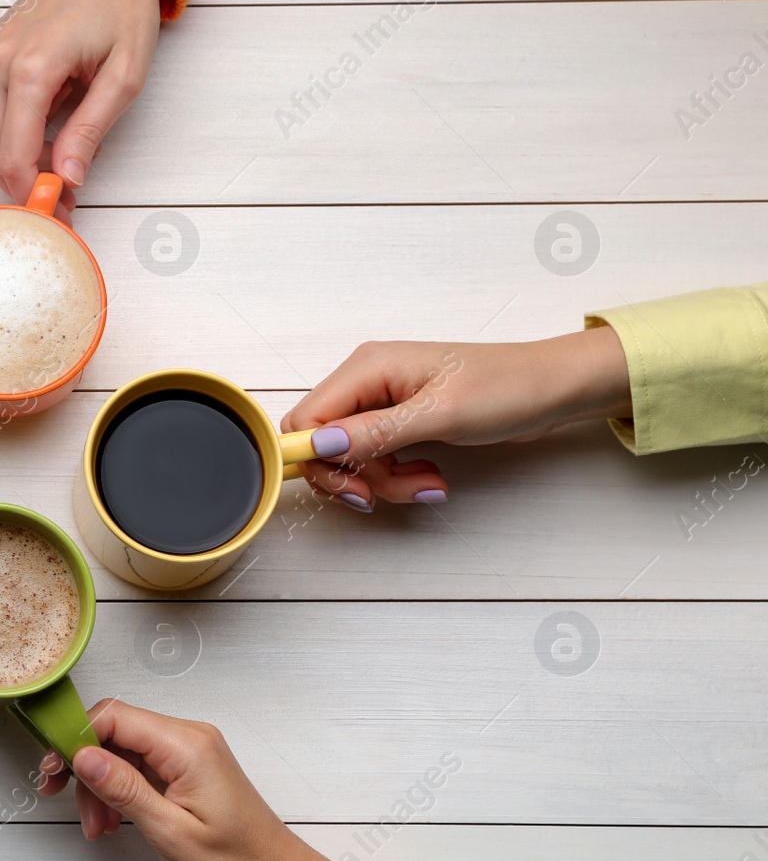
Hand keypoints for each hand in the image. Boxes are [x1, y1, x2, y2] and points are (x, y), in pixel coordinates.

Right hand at [0, 0, 160, 216]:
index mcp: (32, 68)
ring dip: (20, 163)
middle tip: (61, 203)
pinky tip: (51, 137)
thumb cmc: (122, 7)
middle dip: (22, 187)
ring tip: (61, 170)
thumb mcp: (124, 76)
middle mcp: (0, 62)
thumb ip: (90, 131)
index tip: (59, 214)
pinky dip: (17, 137)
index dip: (34, 195)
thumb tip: (67, 178)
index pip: (14, 157)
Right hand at [37, 700, 427, 860]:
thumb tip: (83, 755)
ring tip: (99, 826)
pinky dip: (122, 789)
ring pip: (125, 750)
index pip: (114, 716)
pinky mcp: (190, 768)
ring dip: (102, 785)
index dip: (75, 738)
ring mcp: (191, 752)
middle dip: (86, 767)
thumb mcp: (170, 832)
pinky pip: (143, 765)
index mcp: (187, 745)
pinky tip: (116, 819)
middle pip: (115, 731)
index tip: (53, 769)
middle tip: (65, 801)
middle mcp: (190, 738)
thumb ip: (123, 788)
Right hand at [279, 328, 633, 509]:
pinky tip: (428, 477)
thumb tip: (321, 443)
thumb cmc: (508, 387)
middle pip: (323, 442)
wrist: (554, 388)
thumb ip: (376, 431)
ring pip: (350, 456)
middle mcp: (367, 380)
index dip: (316, 458)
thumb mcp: (441, 414)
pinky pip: (376, 457)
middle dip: (354, 475)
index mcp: (368, 366)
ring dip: (383, 481)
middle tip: (385, 494)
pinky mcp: (400, 420)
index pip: (307, 418)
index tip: (352, 486)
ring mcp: (382, 401)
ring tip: (426, 484)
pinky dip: (396, 476)